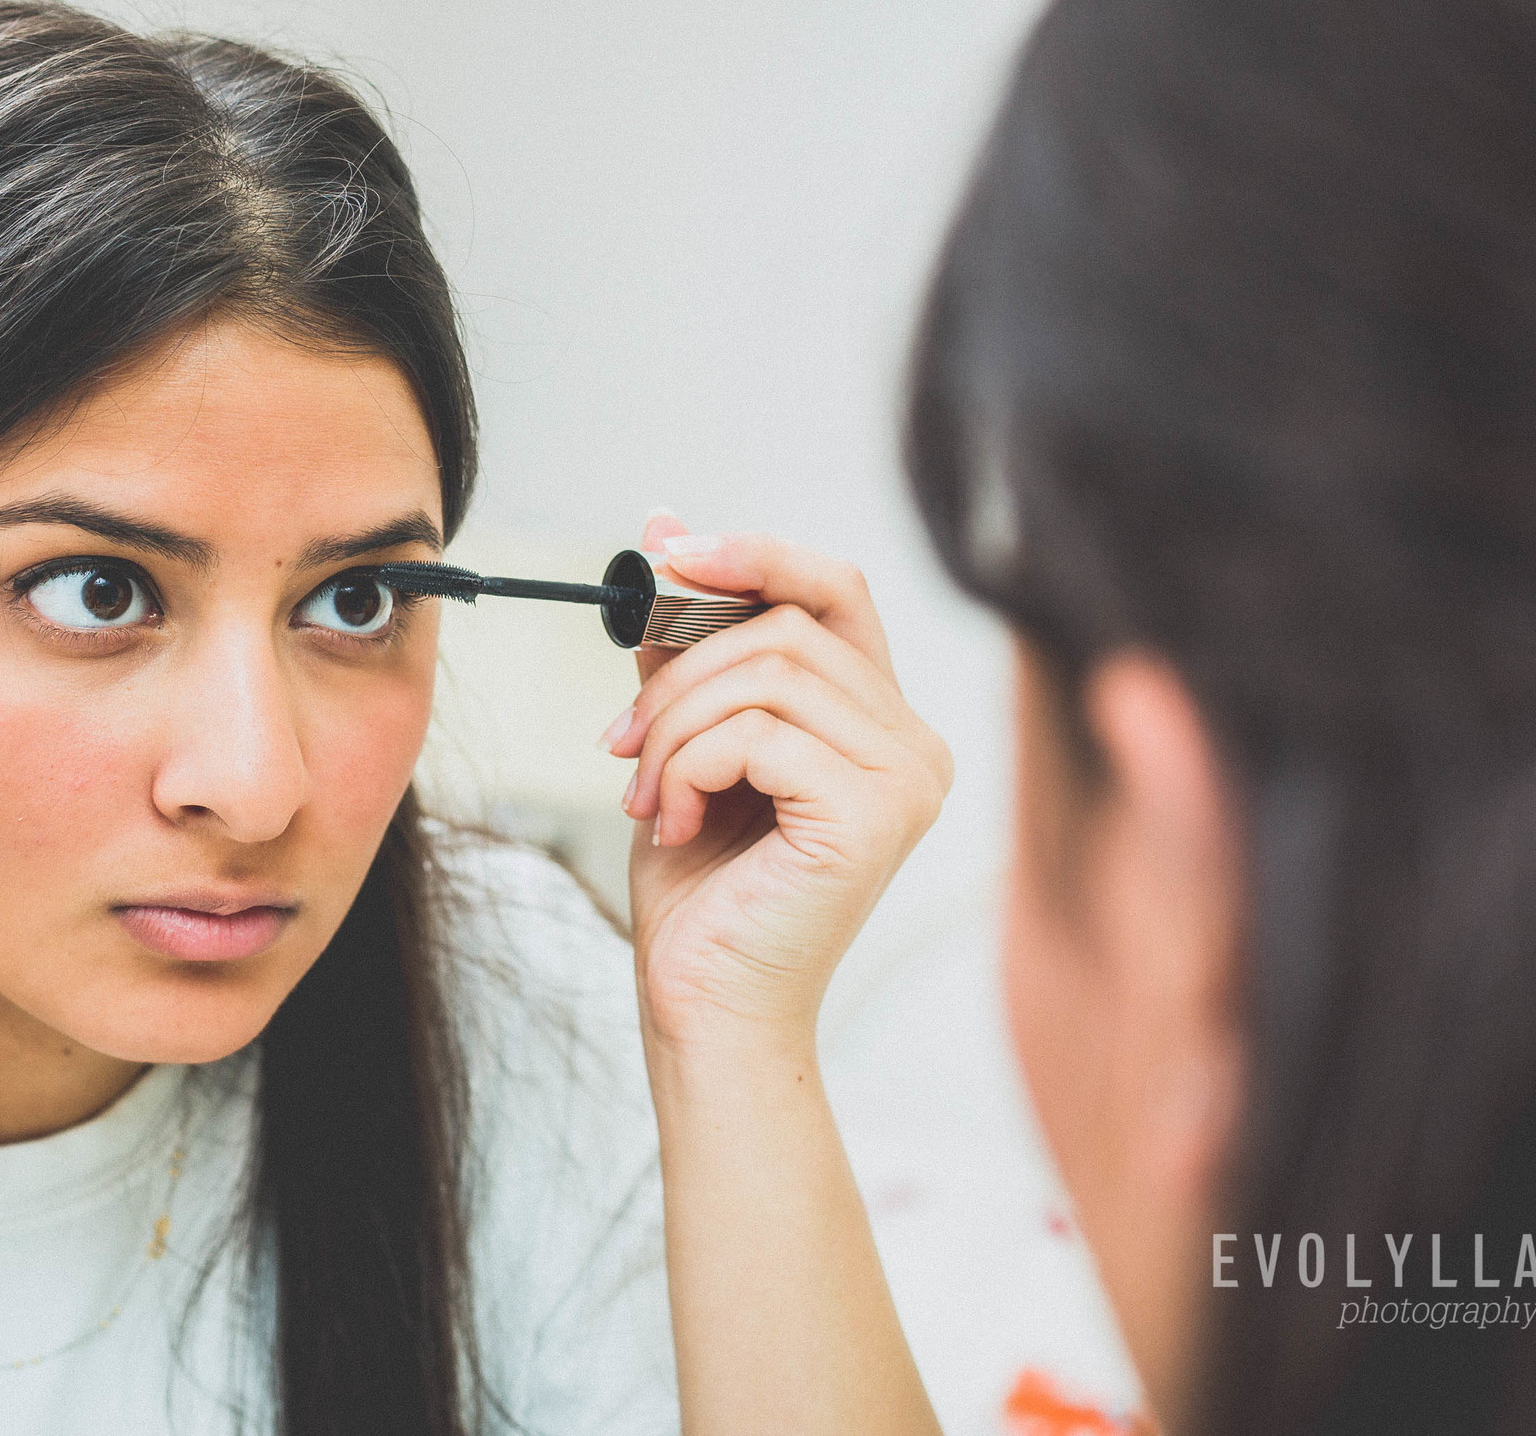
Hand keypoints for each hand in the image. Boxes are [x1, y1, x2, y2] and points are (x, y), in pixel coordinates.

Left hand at [607, 514, 953, 1051]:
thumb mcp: (687, 738)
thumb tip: (666, 532)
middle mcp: (913, 744)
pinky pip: (760, 734)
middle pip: (785, 629)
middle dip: (679, 674)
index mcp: (881, 721)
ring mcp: (905, 779)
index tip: (667, 550)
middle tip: (621, 744)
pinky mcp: (873, 815)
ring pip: (766, 674)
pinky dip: (691, 767)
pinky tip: (679, 823)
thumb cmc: (703, 888)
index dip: (755, 554)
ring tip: (648, 796)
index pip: (837, 591)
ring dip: (675, 728)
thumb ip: (690, 646)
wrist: (704, 1004)